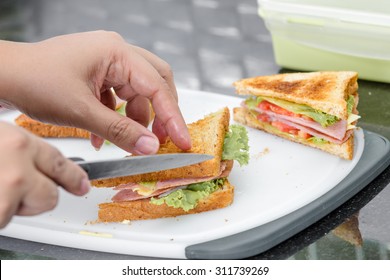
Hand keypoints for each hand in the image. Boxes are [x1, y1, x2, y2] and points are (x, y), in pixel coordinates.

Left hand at [0, 31, 190, 154]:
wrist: (3, 76)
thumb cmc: (33, 81)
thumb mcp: (81, 112)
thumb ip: (120, 131)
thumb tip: (150, 146)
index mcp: (116, 52)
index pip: (157, 86)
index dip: (173, 117)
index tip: (183, 141)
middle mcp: (115, 52)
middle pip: (155, 83)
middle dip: (161, 114)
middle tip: (165, 139)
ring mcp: (106, 61)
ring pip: (137, 92)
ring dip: (136, 119)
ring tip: (128, 142)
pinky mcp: (98, 73)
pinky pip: (119, 96)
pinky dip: (117, 117)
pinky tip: (103, 135)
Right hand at [0, 121, 88, 227]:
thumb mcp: (0, 137)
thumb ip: (22, 151)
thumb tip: (41, 167)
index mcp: (20, 144)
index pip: (60, 164)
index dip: (73, 177)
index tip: (82, 185)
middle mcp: (19, 169)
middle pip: (51, 196)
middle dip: (38, 197)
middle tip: (17, 190)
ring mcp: (9, 192)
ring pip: (29, 211)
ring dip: (12, 206)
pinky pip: (5, 221)